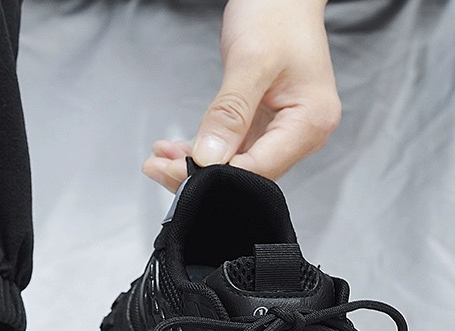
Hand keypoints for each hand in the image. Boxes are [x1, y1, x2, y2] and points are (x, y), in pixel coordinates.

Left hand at [143, 0, 340, 190]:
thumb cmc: (277, 13)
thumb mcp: (250, 61)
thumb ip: (229, 113)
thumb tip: (208, 158)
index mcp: (310, 122)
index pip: (257, 169)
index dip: (214, 176)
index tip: (174, 170)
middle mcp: (302, 134)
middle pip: (245, 174)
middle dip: (199, 175)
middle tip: (157, 167)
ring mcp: (283, 132)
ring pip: (234, 166)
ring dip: (194, 166)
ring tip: (158, 160)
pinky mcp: (264, 127)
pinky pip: (230, 149)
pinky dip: (202, 152)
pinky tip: (175, 149)